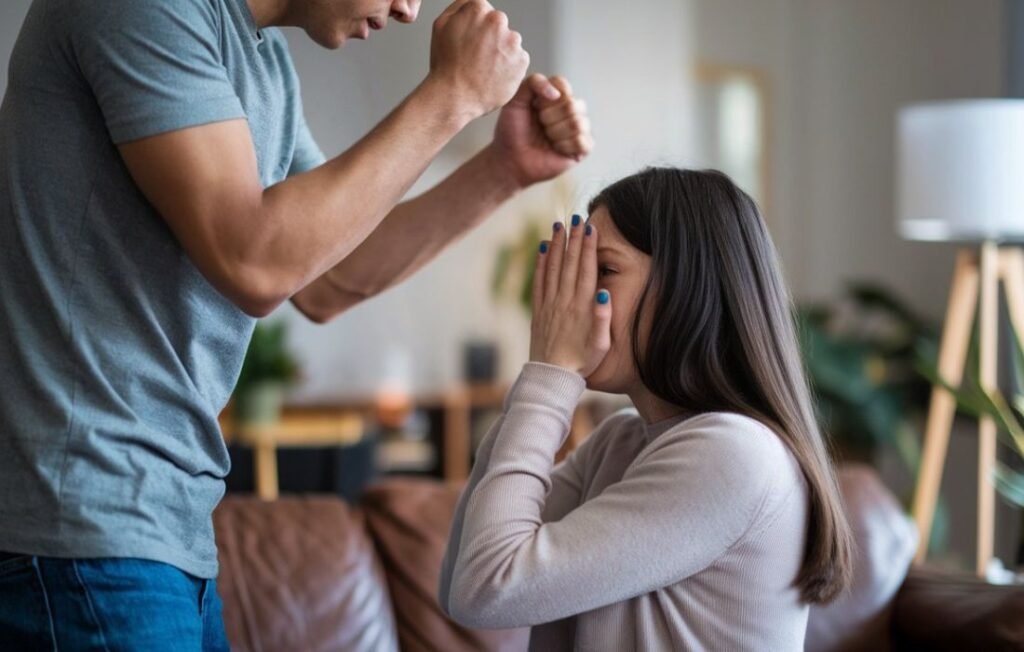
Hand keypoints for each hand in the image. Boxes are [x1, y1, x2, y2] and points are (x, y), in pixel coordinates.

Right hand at [428, 0, 528, 120]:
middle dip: (490, 38)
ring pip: (509, 42)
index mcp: (477, 9)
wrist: (455, 96)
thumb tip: (470, 2)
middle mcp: (498, 21)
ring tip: (484, 68)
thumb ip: (458, 7)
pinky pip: (518, 60)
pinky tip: (494, 75)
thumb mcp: (440, 25)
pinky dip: (509, 67)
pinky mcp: (522, 60)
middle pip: (498, 25)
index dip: (475, 27)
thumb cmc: (446, 65)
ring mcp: (512, 41)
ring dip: (501, 52)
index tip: (471, 41)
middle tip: (476, 57)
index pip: (483, 11)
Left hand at [490, 74, 593, 187]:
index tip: (534, 108)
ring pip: (577, 123)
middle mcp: (571, 109)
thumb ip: (532, 82)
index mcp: (556, 94)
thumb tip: (557, 94)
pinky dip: (564, 146)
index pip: (562, 84)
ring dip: (555, 133)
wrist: (510, 159)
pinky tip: (555, 149)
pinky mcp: (583, 148)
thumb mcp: (514, 101)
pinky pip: (581, 141)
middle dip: (548, 118)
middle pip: (571, 105)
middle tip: (539, 126)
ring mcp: (579, 128)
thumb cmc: (512, 131)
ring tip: (546, 138)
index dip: (545, 99)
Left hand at [529, 215, 611, 376]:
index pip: (586, 270)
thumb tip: (605, 293)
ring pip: (553, 269)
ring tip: (558, 225)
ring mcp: (550, 305)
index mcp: (582, 307)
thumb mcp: (600, 345)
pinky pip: (538, 282)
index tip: (589, 227)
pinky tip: (542, 249)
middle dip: (573, 239)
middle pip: (570, 264)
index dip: (588, 248)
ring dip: (556, 246)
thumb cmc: (582, 362)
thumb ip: (603, 319)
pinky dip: (540, 264)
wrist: (553, 377)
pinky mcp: (538, 311)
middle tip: (576, 216)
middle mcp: (564, 302)